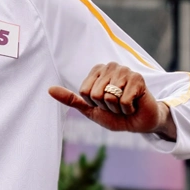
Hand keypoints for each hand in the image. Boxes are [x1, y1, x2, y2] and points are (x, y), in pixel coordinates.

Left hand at [48, 61, 176, 139]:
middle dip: (106, 106)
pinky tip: (134, 105)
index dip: (94, 104)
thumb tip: (49, 89)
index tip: (104, 103)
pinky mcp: (138, 79)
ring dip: (118, 108)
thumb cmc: (114, 115)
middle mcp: (110, 67)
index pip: (84, 91)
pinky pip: (124, 101)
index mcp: (97, 71)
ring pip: (110, 97)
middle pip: (96, 94)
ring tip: (124, 104)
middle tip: (116, 105)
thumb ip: (71, 99)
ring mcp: (125, 71)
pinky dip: (128, 109)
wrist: (139, 123)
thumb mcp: (90, 109)